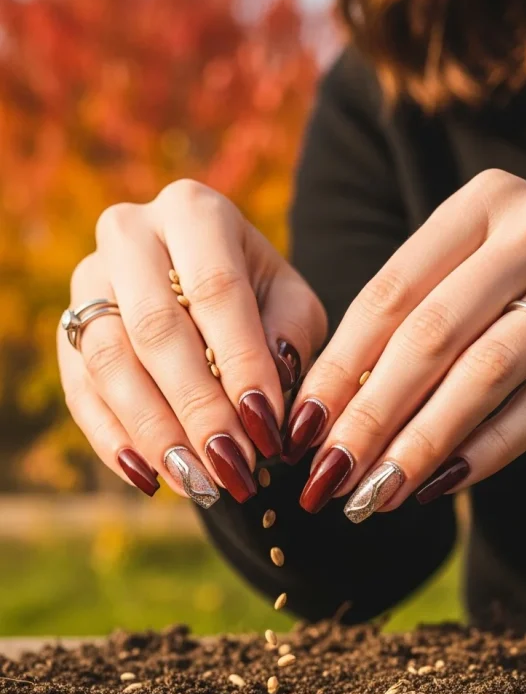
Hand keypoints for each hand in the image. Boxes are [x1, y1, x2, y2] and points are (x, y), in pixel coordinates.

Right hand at [57, 180, 325, 504]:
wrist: (204, 287)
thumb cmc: (259, 298)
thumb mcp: (291, 304)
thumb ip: (289, 338)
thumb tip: (265, 396)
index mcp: (192, 210)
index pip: (215, 289)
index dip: (241, 362)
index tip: (268, 428)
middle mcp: (128, 233)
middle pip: (155, 328)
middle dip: (197, 407)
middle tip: (233, 467)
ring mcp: (88, 278)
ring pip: (108, 361)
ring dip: (154, 431)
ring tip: (197, 483)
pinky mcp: (66, 326)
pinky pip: (79, 388)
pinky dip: (112, 439)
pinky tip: (149, 477)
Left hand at [281, 169, 525, 516]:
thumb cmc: (524, 268)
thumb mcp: (472, 257)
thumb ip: (414, 311)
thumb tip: (329, 410)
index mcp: (482, 205)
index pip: (389, 296)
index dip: (339, 367)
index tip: (300, 428)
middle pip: (429, 337)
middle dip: (370, 415)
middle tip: (329, 476)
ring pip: (484, 374)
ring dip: (422, 442)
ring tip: (376, 493)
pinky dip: (489, 449)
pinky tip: (441, 484)